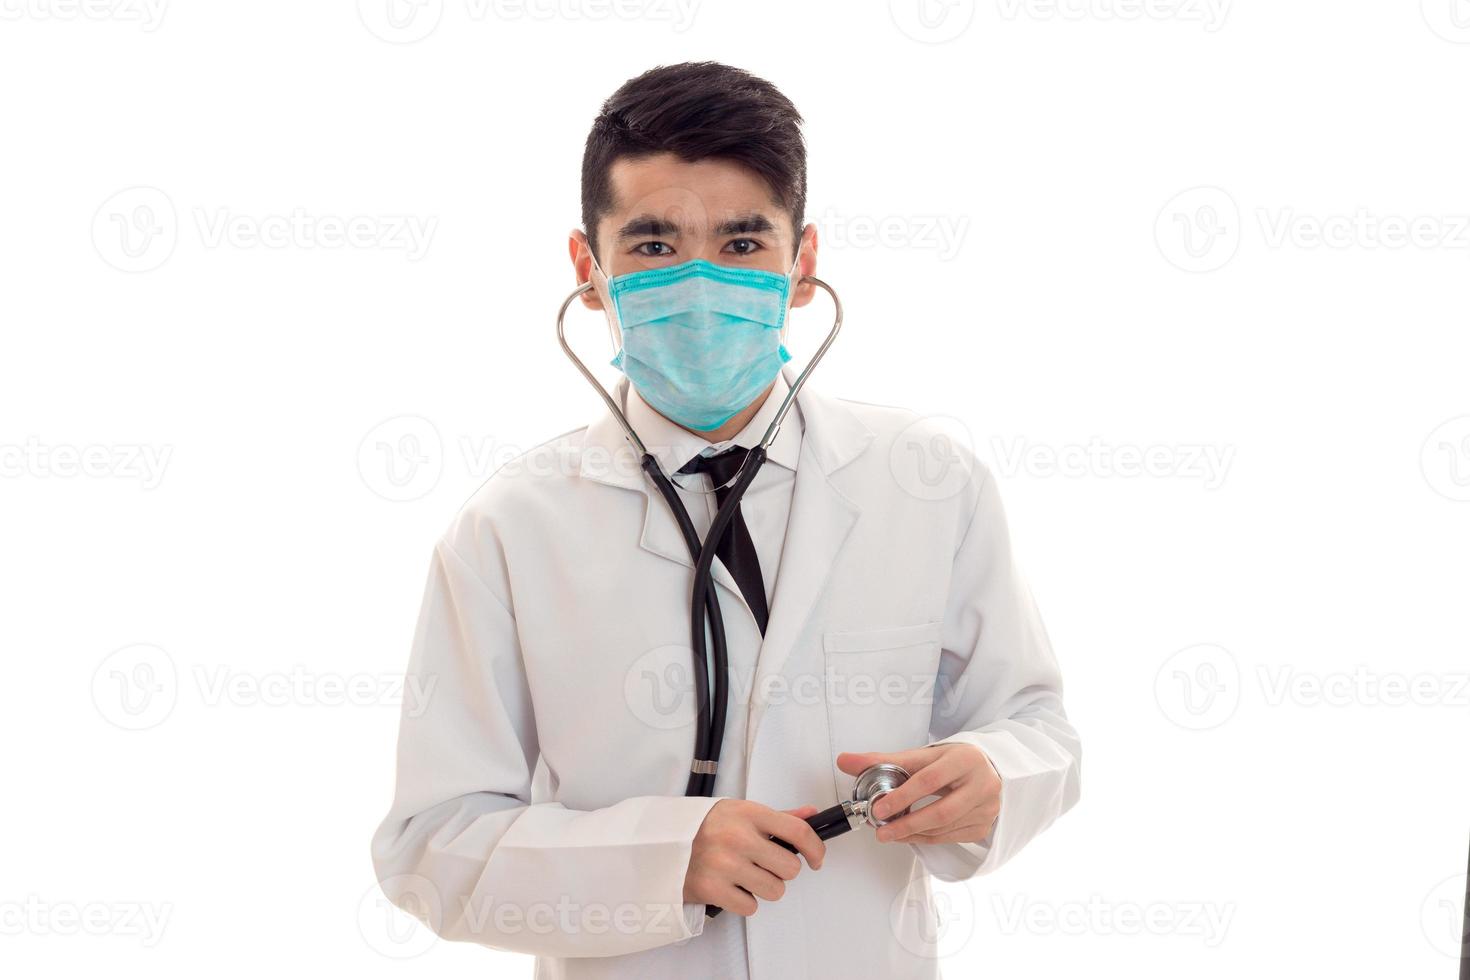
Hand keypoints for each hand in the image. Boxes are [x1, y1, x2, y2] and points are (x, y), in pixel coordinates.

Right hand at [682, 800, 825, 915]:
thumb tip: (811, 814)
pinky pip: (750, 907)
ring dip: (764, 888)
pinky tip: (731, 887)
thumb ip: (778, 817)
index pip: (798, 831)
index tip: (816, 859)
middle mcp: (737, 837)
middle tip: (765, 865)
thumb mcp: (738, 812)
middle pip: (789, 867)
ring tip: (745, 875)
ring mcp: (724, 864)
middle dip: (781, 870)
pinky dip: (744, 902)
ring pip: (774, 890)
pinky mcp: (712, 889)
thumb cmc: (703, 827)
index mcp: (748, 813)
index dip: (815, 849)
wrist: (659, 844)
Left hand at [836, 743, 1000, 844]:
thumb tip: (845, 760)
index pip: (930, 780)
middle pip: (941, 811)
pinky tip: (909, 835)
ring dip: (913, 833)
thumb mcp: (922, 755)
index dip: (902, 796)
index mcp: (965, 759)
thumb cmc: (950, 762)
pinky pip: (949, 838)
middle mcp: (982, 783)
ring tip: (890, 833)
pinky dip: (925, 838)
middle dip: (907, 824)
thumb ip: (883, 759)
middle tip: (881, 831)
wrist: (986, 770)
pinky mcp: (983, 827)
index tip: (879, 808)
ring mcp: (986, 808)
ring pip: (944, 828)